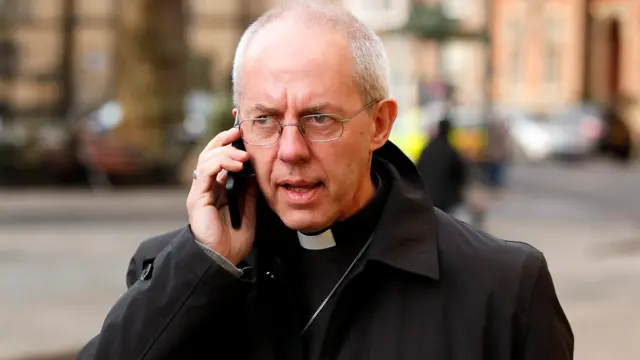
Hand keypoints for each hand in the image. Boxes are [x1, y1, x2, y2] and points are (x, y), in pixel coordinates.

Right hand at [186, 128, 256, 264]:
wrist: (223, 260)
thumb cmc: (232, 241)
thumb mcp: (248, 211)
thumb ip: (249, 192)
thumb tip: (254, 173)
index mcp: (216, 189)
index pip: (219, 159)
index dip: (228, 144)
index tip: (241, 133)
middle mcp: (205, 188)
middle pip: (209, 154)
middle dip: (223, 140)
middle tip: (238, 132)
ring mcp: (200, 192)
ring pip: (206, 159)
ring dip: (225, 152)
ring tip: (242, 156)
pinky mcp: (197, 198)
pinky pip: (205, 172)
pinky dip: (219, 163)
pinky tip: (234, 165)